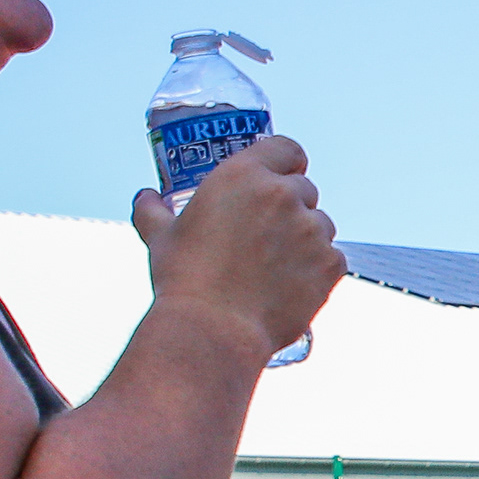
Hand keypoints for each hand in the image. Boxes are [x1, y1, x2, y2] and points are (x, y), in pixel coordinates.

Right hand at [132, 135, 340, 358]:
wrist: (213, 329)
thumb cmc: (185, 281)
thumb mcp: (161, 238)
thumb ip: (153, 210)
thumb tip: (146, 198)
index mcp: (243, 177)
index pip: (286, 148)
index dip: (287, 162)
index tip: (282, 176)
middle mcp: (282, 195)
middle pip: (304, 188)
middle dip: (290, 206)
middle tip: (267, 233)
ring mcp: (310, 229)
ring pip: (321, 224)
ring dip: (306, 237)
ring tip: (274, 266)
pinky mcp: (329, 263)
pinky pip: (333, 257)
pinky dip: (318, 269)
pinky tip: (291, 285)